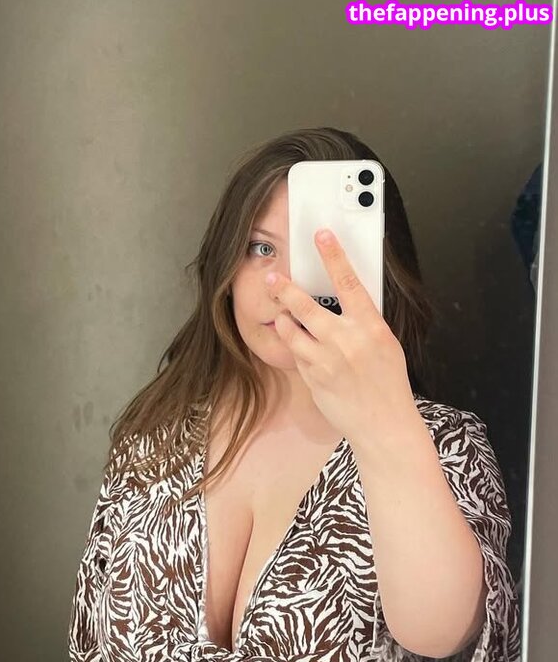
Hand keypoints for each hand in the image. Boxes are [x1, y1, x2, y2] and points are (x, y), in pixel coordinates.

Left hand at [264, 229, 417, 450]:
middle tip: (272, 278)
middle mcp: (344, 341)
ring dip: (285, 321)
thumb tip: (348, 302)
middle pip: (305, 306)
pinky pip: (297, 356)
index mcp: (369, 327)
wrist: (383, 425)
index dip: (333, 256)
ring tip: (283, 316)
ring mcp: (324, 361)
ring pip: (291, 331)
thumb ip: (365, 323)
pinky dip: (296, 348)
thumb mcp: (386, 345)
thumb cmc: (389, 385)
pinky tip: (303, 349)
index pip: (348, 282)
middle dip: (285, 289)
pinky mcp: (312, 379)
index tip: (321, 236)